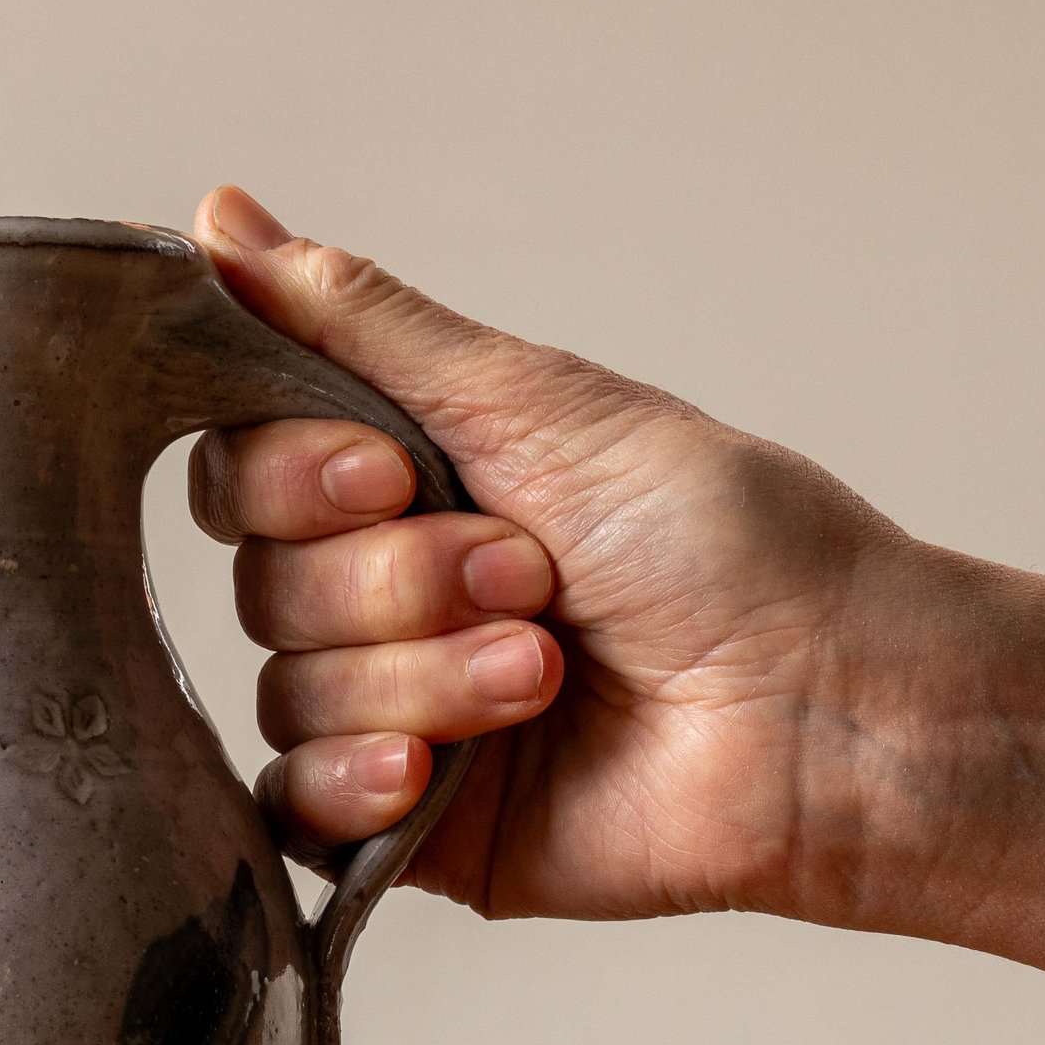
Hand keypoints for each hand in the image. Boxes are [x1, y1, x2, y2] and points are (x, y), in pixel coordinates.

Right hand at [190, 184, 911, 923]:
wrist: (827, 711)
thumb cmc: (727, 544)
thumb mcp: (536, 400)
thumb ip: (362, 322)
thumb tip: (218, 217)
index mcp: (403, 486)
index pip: (244, 473)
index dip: (290, 478)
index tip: (388, 472)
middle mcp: (382, 597)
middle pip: (266, 585)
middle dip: (398, 580)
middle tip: (534, 578)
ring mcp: (392, 711)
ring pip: (289, 691)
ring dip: (423, 677)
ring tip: (548, 672)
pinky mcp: (406, 827)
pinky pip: (293, 806)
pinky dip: (351, 780)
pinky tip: (429, 772)